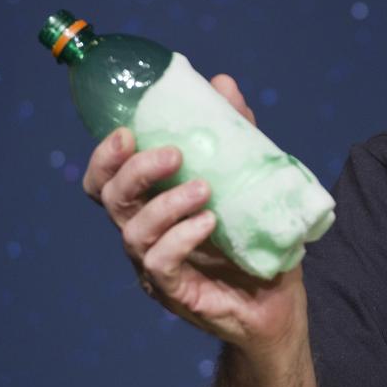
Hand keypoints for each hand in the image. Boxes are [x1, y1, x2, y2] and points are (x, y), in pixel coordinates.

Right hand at [81, 74, 305, 354]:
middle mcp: (145, 235)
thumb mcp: (251, 179)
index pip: (107, 181)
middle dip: (133, 171)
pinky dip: (180, 238)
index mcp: (152, 206)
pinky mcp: (176, 293)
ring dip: (165, 204)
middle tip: (173, 153)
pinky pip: (160, 264)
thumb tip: (222, 84)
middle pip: (110, 199)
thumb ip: (236, 135)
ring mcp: (156, 267)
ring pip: (133, 232)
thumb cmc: (258, 240)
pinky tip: (208, 223)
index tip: (128, 131)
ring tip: (203, 189)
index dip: (106, 156)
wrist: (280, 302)